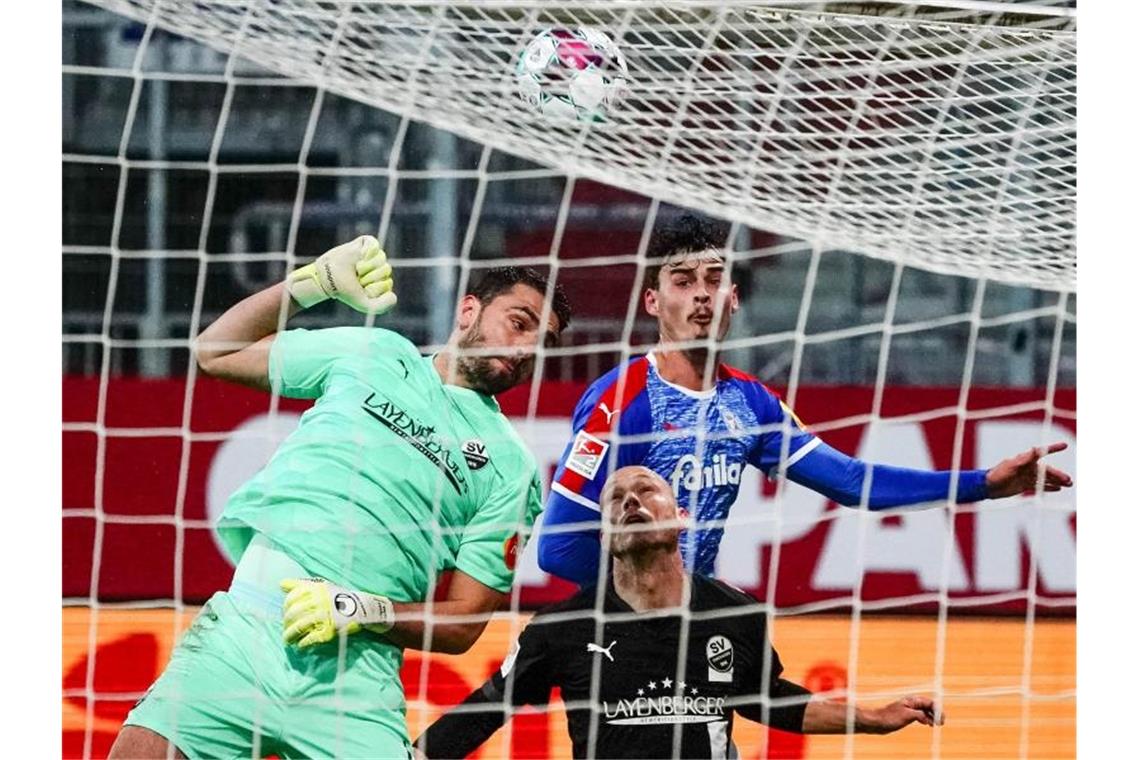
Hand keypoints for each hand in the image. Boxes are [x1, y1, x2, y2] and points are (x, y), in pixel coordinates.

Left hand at [280, 578, 394, 647]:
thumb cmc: (339, 597)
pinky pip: (310, 638)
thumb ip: (301, 585)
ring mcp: (323, 616)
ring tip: (288, 640)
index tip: (285, 614)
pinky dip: (303, 642)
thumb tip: (281, 584)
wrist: (363, 609)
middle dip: (286, 624)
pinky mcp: (328, 630)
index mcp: (316, 590)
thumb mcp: (322, 587)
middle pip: (293, 614)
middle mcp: (318, 601)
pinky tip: (301, 644)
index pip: (292, 598)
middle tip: (285, 630)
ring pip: (299, 626)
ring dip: (290, 635)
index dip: (285, 607)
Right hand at [285, 235, 396, 313]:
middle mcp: (380, 268)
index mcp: (382, 282)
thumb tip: (393, 295)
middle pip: (386, 269)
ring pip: (381, 258)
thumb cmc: (346, 291)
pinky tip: (359, 257)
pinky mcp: (367, 243)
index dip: (373, 287)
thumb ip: (383, 306)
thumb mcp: (365, 304)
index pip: (387, 283)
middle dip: (369, 276)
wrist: (328, 278)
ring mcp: (374, 255)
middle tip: (357, 277)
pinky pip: (375, 245)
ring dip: (366, 266)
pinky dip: (366, 253)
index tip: (361, 288)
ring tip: (356, 268)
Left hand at [865, 696, 943, 733]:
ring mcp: (910, 709)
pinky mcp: (907, 715)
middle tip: (940, 723)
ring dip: (932, 717)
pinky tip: (927, 724)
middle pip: (929, 706)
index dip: (937, 710)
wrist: (878, 721)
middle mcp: (912, 704)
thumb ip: (920, 715)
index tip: (941, 719)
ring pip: (925, 711)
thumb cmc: (890, 717)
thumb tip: (929, 718)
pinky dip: (926, 719)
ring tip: (935, 724)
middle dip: (936, 713)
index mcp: (912, 701)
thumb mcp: (907, 716)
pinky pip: (920, 715)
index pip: (930, 702)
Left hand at [985, 441, 1072, 498]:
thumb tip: (1034, 448)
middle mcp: (1028, 467)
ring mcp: (1026, 476)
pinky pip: (1039, 486)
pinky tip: (1058, 489)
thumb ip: (1025, 458)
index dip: (1053, 449)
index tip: (1064, 445)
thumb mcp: (1012, 465)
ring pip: (1045, 479)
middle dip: (1058, 474)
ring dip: (1057, 481)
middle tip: (1069, 480)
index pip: (1041, 452)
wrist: (988, 486)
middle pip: (1046, 470)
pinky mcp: (1024, 485)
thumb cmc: (998, 474)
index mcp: (1025, 460)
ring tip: (1069, 484)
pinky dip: (1048, 487)